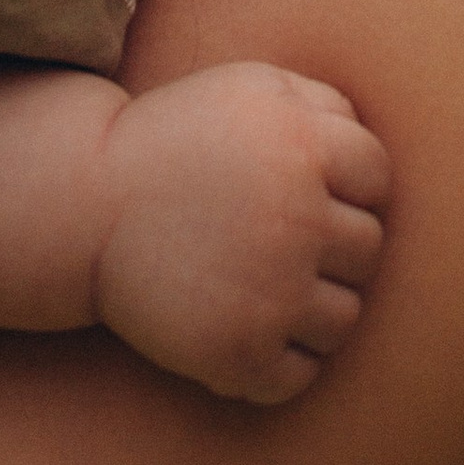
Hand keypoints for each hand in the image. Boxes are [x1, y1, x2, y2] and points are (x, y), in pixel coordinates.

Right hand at [89, 61, 389, 404]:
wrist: (84, 205)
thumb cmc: (175, 138)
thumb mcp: (248, 89)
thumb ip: (323, 102)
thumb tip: (373, 142)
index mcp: (306, 150)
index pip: (379, 180)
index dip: (352, 188)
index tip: (313, 194)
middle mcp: (298, 221)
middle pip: (368, 250)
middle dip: (336, 248)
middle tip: (287, 244)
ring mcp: (271, 293)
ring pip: (344, 318)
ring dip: (318, 308)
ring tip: (273, 291)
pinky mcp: (238, 352)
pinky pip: (300, 375)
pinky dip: (285, 363)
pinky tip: (253, 332)